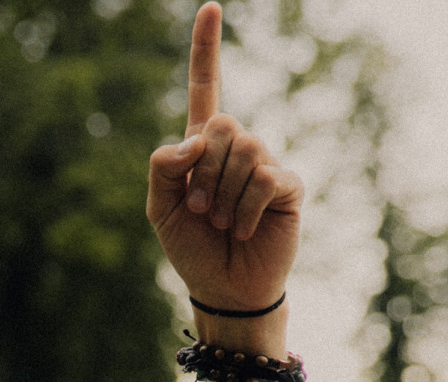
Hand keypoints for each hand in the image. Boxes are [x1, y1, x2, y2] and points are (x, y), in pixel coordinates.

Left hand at [146, 4, 302, 340]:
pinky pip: (265, 179)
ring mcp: (265, 164)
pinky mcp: (287, 187)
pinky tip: (241, 230)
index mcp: (203, 147)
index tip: (209, 8)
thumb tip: (193, 139)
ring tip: (219, 222)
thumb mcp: (159, 212)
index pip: (205, 89)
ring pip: (245, 151)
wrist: (223, 287)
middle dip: (204, 172)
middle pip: (223, 125)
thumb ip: (162, 170)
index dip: (205, 51)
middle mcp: (237, 148)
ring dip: (222, 194)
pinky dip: (244, 209)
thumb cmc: (191, 249)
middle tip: (198, 210)